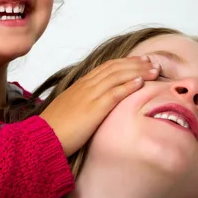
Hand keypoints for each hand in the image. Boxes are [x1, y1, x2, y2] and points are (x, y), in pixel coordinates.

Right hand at [40, 56, 158, 156]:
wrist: (43, 137)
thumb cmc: (55, 127)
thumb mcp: (70, 108)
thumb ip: (82, 102)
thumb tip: (93, 103)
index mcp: (80, 85)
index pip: (106, 67)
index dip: (124, 62)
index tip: (139, 61)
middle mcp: (86, 86)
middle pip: (115, 68)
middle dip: (135, 64)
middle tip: (152, 61)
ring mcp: (90, 96)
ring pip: (117, 77)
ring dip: (138, 72)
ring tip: (153, 70)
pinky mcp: (94, 109)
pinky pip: (114, 93)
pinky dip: (128, 86)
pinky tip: (141, 83)